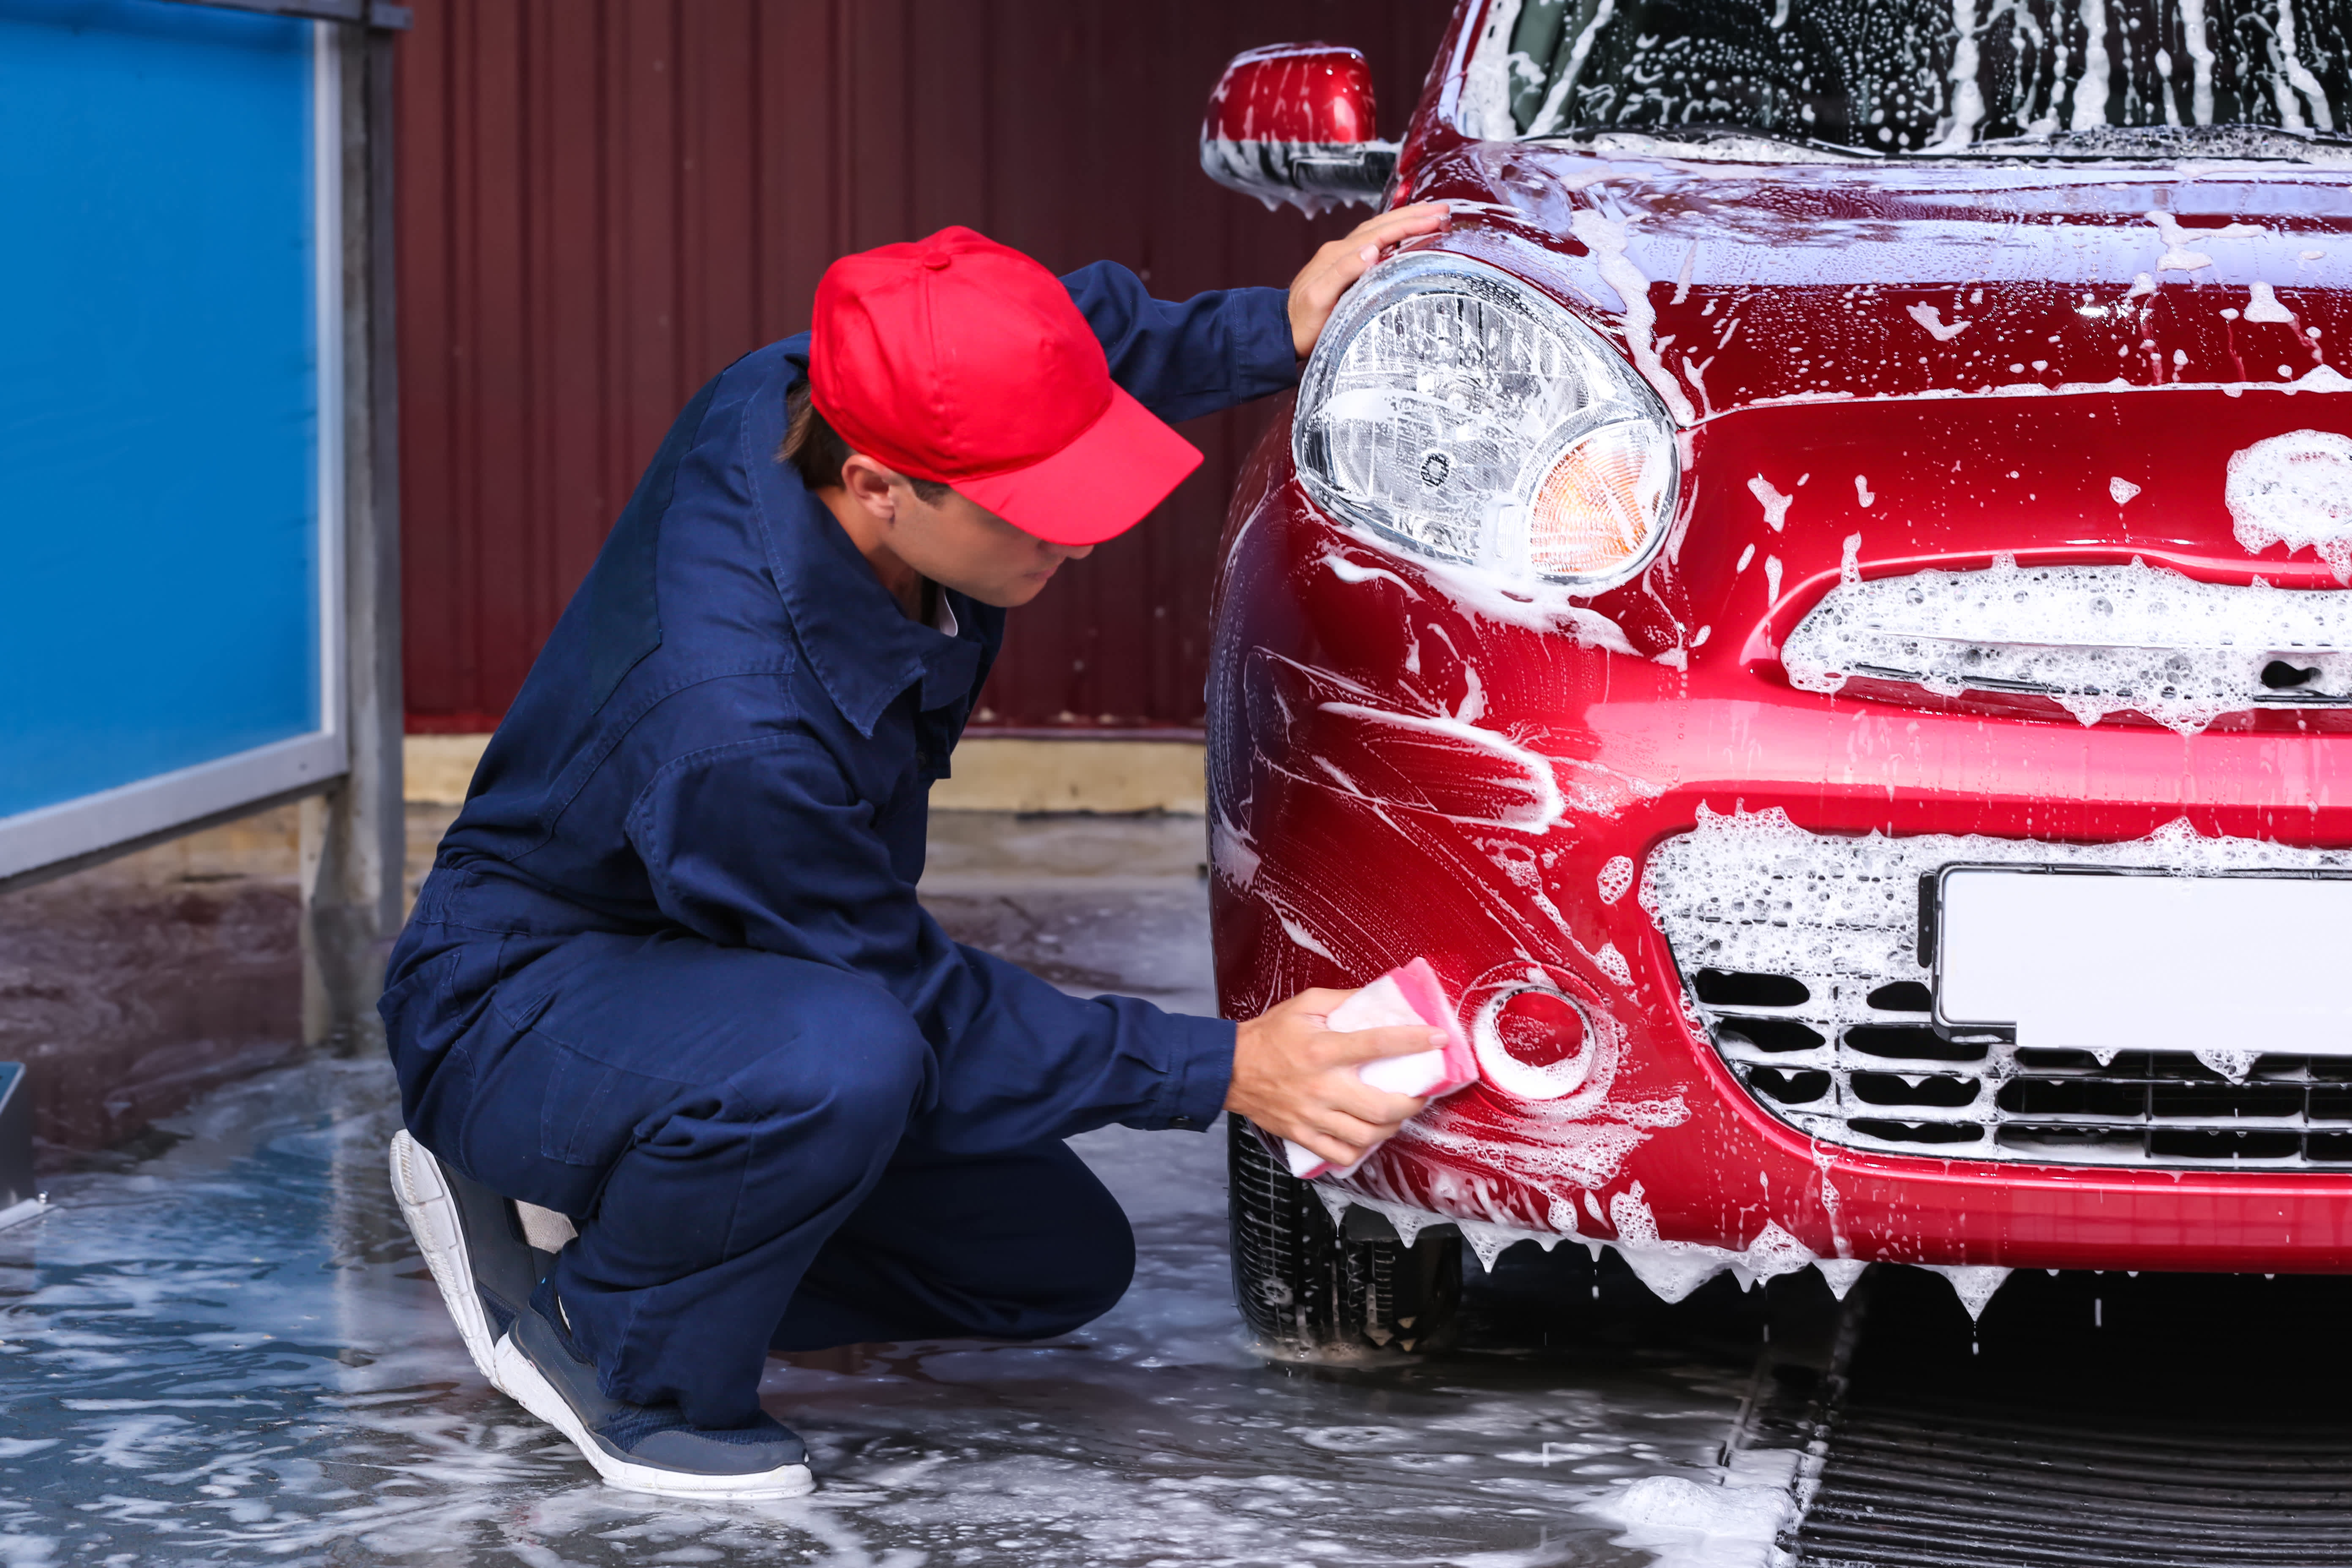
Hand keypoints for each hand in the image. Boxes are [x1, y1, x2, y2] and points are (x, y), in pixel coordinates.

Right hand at [1225, 987, 1437, 1169]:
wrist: (1228, 1069)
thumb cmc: (1268, 1036)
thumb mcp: (1305, 1005)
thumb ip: (1343, 1001)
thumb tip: (1379, 999)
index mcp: (1323, 1049)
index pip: (1378, 1044)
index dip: (1414, 1041)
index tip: (1438, 1038)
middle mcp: (1321, 1086)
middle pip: (1382, 1106)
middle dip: (1412, 1103)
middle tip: (1421, 1094)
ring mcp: (1312, 1116)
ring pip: (1367, 1135)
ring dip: (1392, 1127)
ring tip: (1398, 1114)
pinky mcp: (1303, 1135)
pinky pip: (1342, 1154)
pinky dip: (1362, 1149)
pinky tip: (1368, 1134)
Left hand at [1286, 202, 1449, 359]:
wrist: (1282, 332)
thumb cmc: (1303, 324)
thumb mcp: (1320, 300)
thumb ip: (1342, 272)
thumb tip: (1372, 250)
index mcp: (1338, 255)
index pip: (1381, 233)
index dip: (1410, 225)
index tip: (1436, 220)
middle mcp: (1340, 250)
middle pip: (1382, 225)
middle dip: (1414, 216)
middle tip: (1444, 211)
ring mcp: (1342, 255)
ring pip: (1379, 229)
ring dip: (1406, 220)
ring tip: (1432, 214)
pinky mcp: (1345, 265)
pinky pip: (1374, 241)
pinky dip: (1394, 233)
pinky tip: (1406, 233)